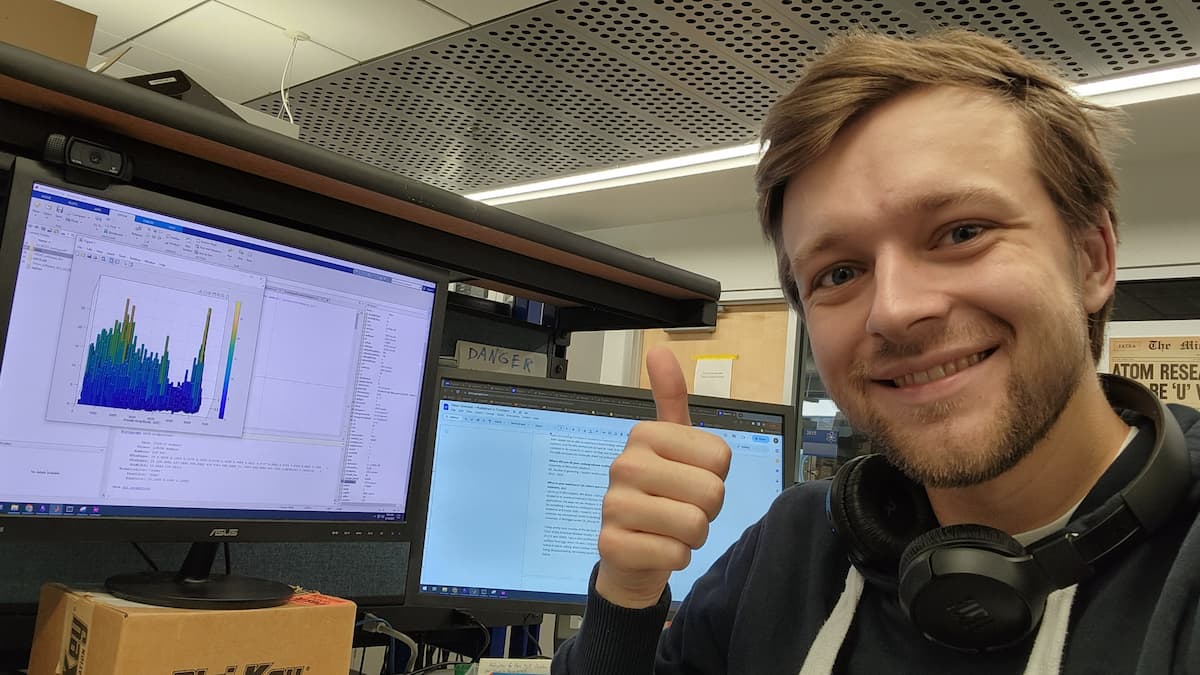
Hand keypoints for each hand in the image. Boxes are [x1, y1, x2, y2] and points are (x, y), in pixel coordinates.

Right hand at [595, 346, 732, 607]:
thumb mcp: (673, 444)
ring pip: (695, 525)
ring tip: (670, 529)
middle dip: (708, 510)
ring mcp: (613, 506)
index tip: (689, 479)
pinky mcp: (612, 545)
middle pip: (712, 492)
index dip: (716, 477)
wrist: (631, 554)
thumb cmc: (661, 494)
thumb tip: (659, 349)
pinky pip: (675, 554)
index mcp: (644, 435)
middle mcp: (624, 464)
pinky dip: (676, 557)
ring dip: (693, 536)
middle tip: (681, 508)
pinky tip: (656, 548)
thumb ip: (671, 398)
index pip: (721, 459)